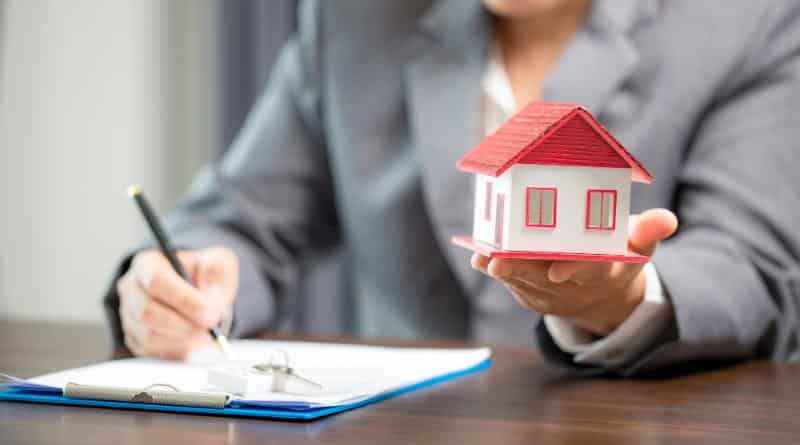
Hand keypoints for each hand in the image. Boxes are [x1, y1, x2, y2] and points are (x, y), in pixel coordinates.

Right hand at [116, 247, 238, 359]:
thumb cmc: (205, 275)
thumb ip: (216, 273)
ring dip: (184, 339)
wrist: (198, 293)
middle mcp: (132, 289)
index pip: (156, 280)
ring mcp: (129, 316)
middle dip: (186, 324)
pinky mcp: (135, 339)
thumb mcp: (217, 262)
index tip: (210, 312)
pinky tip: (194, 341)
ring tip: (206, 333)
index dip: (184, 299)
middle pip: (148, 312)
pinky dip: (178, 351)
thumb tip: (211, 296)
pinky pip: (153, 352)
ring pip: (149, 336)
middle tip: (211, 326)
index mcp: (148, 263)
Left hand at [471, 209, 677, 335]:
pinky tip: (478, 257)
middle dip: (523, 269)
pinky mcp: (531, 292)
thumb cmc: (619, 256)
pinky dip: (495, 270)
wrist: (602, 295)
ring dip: (503, 269)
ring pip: (524, 280)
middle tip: (499, 261)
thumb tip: (667, 220)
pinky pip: (512, 282)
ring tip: (484, 256)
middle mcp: (573, 285)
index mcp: (604, 271)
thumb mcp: (639, 245)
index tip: (558, 270)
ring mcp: (549, 291)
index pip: (590, 270)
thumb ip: (648, 231)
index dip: (575, 270)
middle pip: (546, 277)